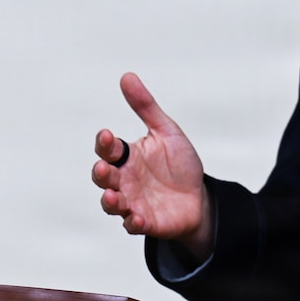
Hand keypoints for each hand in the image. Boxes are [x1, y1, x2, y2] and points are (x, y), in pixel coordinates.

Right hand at [92, 73, 212, 254]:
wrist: (198, 197)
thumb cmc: (178, 164)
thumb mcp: (166, 132)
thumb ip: (145, 107)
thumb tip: (127, 76)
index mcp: (127, 157)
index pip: (108, 149)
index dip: (104, 143)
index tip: (107, 135)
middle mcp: (124, 180)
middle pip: (104, 177)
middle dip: (101, 174)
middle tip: (104, 169)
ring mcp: (132, 202)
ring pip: (112, 203)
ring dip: (110, 201)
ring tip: (112, 197)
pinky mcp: (146, 222)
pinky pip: (133, 224)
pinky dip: (133, 222)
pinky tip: (137, 218)